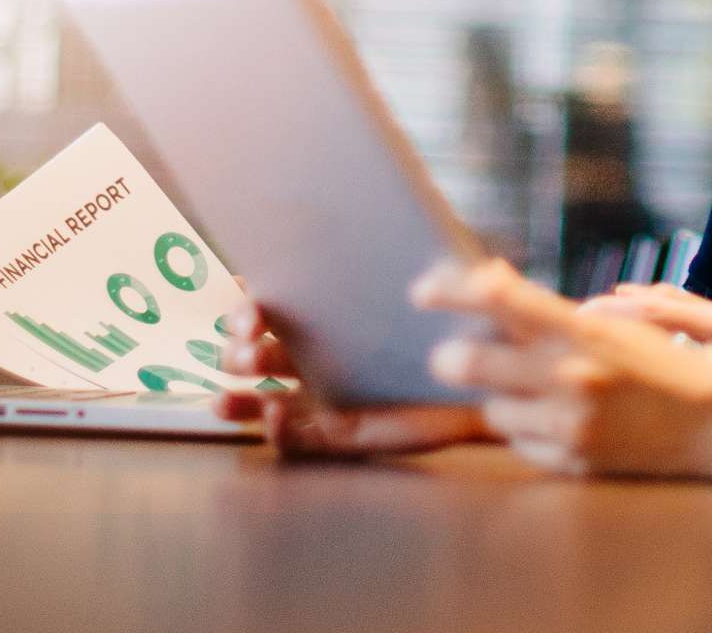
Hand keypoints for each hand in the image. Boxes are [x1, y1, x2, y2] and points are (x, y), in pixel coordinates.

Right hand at [211, 296, 490, 457]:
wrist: (486, 388)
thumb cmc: (464, 332)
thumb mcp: (460, 295)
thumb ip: (461, 280)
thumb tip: (469, 272)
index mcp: (329, 312)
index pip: (272, 302)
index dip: (249, 305)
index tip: (250, 311)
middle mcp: (316, 353)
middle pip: (255, 352)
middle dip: (239, 351)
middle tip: (248, 352)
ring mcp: (324, 397)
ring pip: (261, 398)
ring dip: (238, 397)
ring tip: (225, 400)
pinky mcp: (338, 435)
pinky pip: (296, 438)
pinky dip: (277, 430)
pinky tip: (274, 418)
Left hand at [413, 258, 711, 481]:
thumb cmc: (667, 364)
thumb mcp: (615, 323)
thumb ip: (551, 310)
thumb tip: (489, 285)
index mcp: (581, 330)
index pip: (497, 297)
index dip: (449, 289)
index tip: (420, 289)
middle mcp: (569, 376)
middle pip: (466, 359)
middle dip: (451, 355)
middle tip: (449, 352)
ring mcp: (569, 424)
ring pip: (491, 409)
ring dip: (498, 397)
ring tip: (527, 387)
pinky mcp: (572, 462)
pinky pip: (521, 442)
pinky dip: (528, 429)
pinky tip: (559, 418)